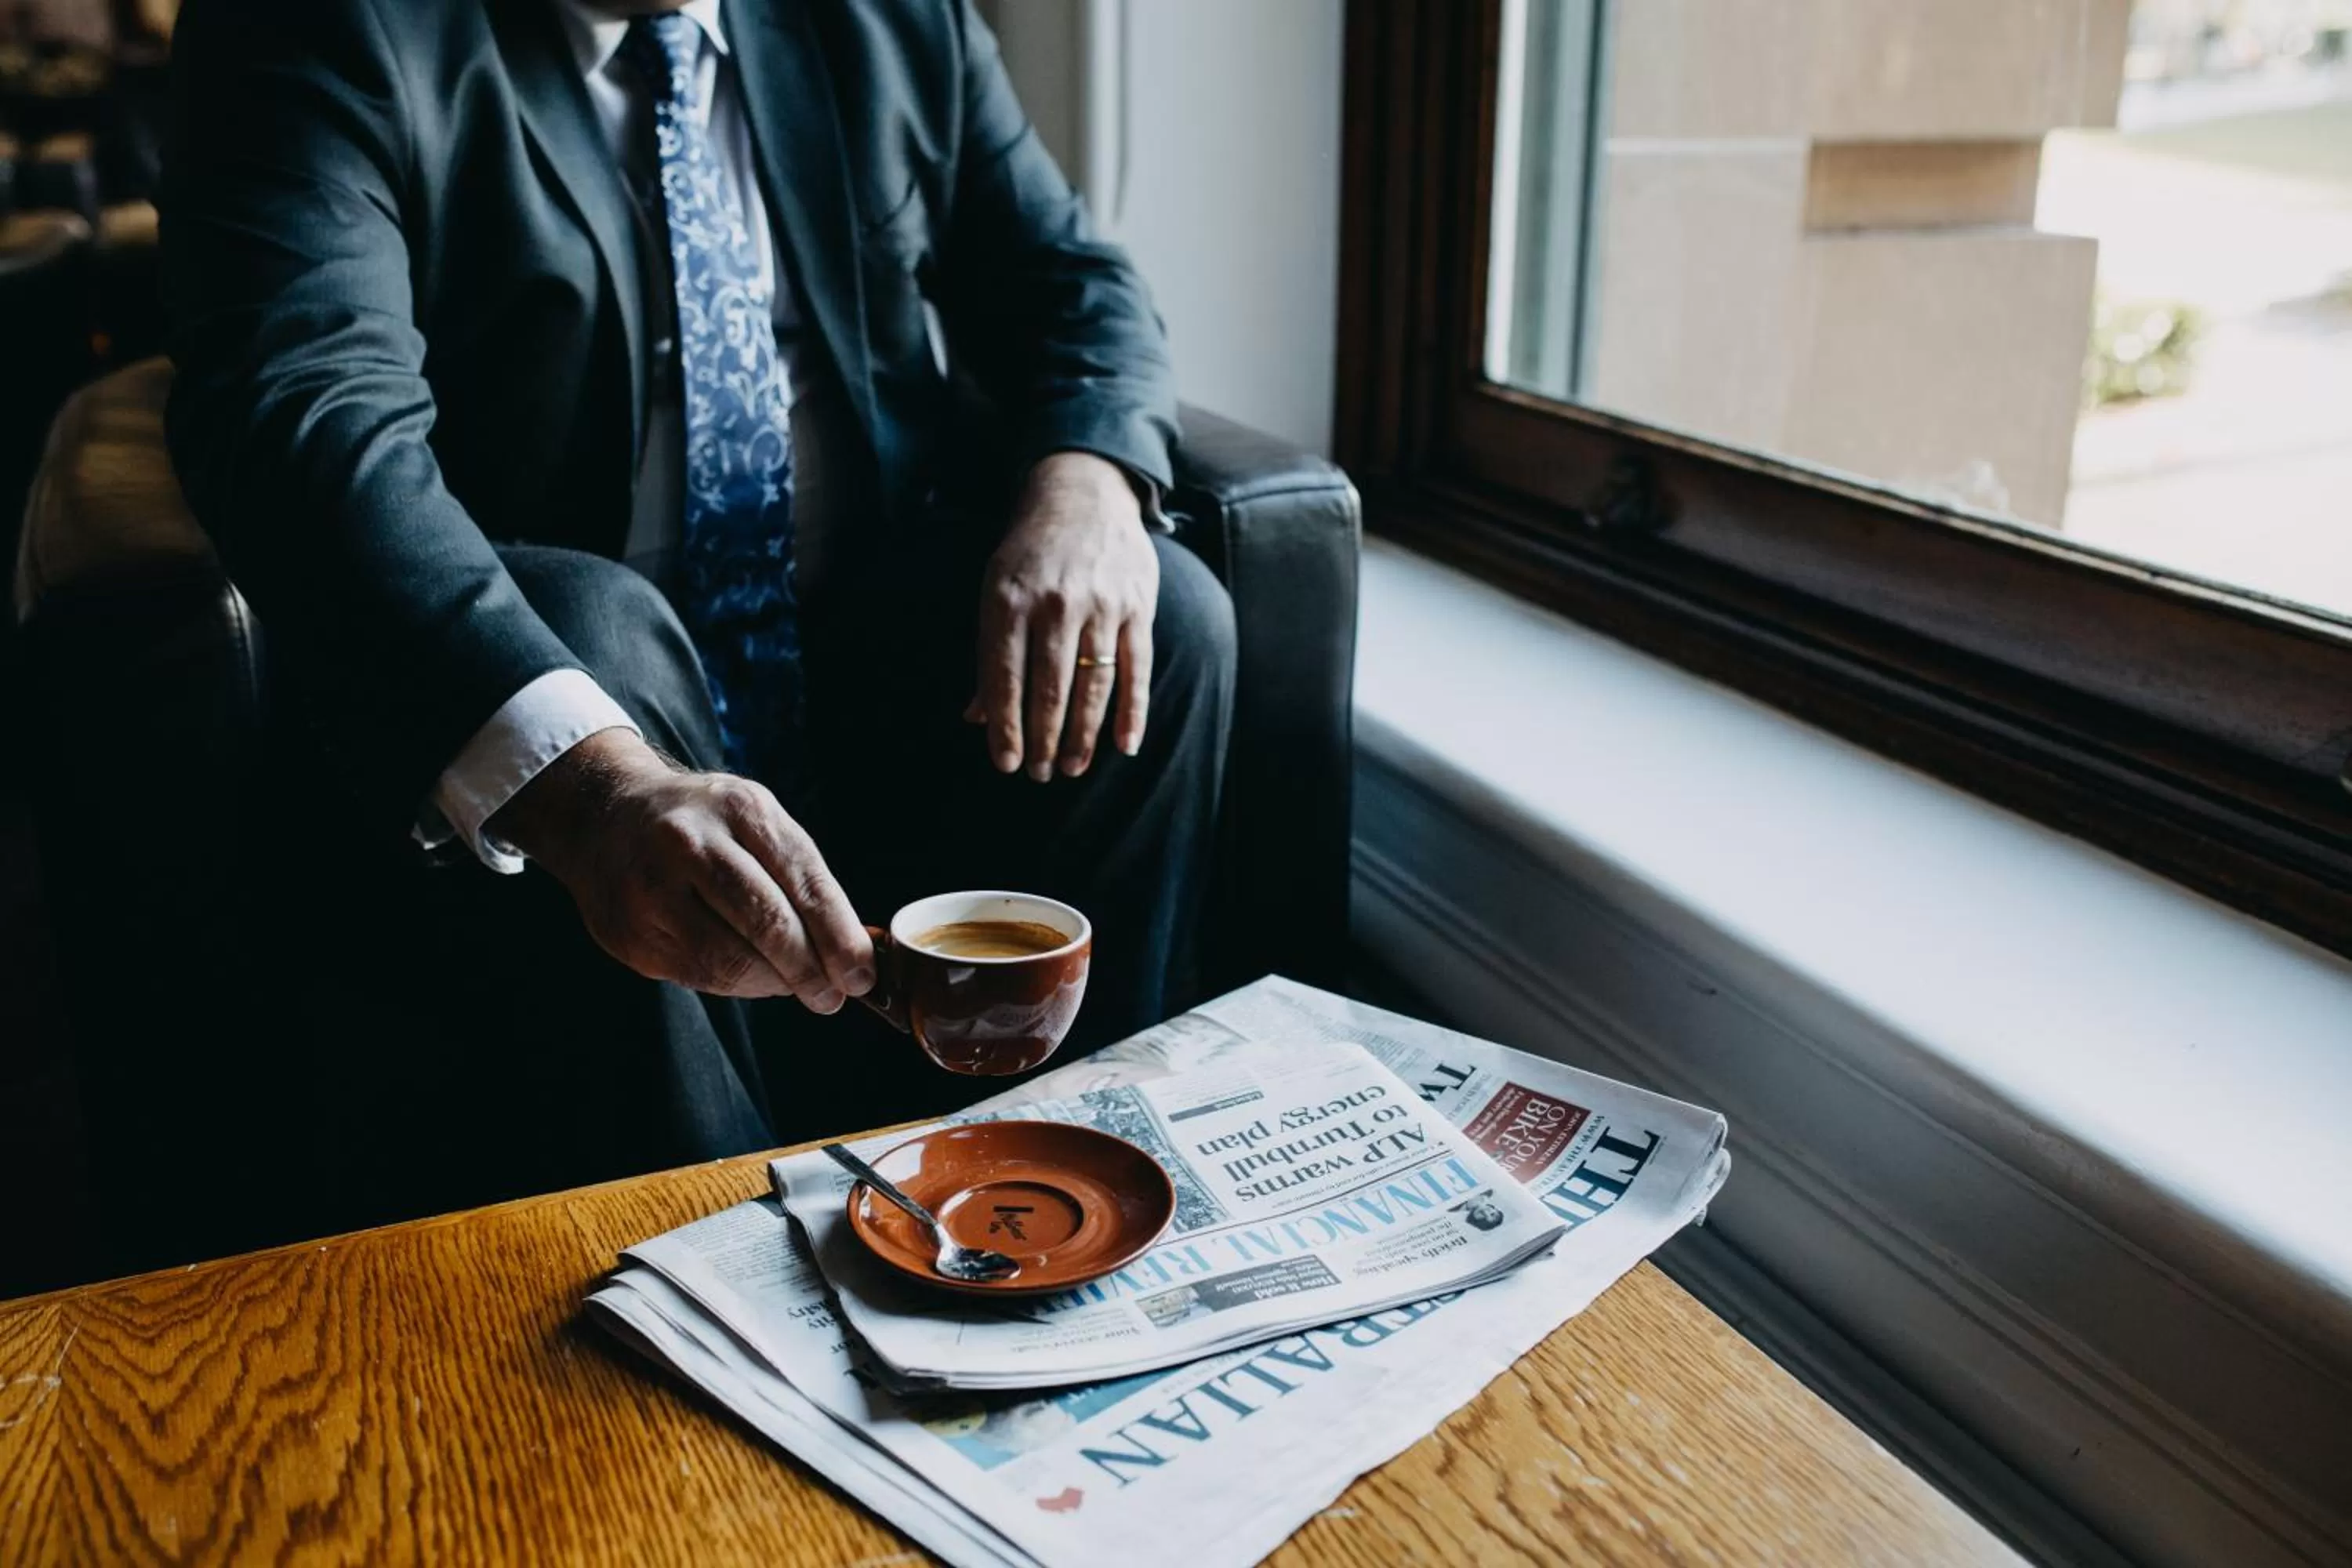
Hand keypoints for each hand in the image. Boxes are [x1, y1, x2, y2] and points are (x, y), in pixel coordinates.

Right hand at [489, 729, 873, 1009]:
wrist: (607, 817)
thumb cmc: (706, 826)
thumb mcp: (757, 823)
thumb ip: (802, 879)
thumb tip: (852, 955)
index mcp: (740, 809)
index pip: (804, 882)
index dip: (839, 938)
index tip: (862, 975)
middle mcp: (691, 843)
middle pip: (766, 923)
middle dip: (809, 970)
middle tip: (831, 997)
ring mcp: (651, 890)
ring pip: (730, 960)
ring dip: (773, 984)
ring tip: (792, 985)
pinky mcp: (630, 934)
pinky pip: (697, 975)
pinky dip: (735, 985)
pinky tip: (748, 976)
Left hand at [968, 451, 1156, 780]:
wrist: (1083, 494)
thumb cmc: (1032, 553)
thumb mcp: (996, 589)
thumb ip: (990, 654)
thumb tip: (975, 717)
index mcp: (1009, 598)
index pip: (1004, 675)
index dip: (1005, 725)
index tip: (1006, 764)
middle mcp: (1054, 603)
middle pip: (1049, 687)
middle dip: (1042, 738)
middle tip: (1039, 774)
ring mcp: (1100, 605)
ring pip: (1093, 683)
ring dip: (1083, 733)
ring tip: (1071, 767)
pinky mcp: (1137, 606)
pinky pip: (1137, 667)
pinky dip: (1133, 710)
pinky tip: (1125, 745)